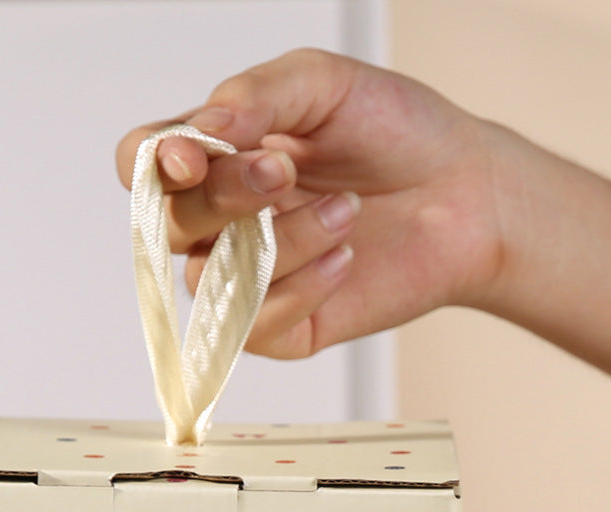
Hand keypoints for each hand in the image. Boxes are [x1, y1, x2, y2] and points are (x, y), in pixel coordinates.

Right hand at [116, 49, 508, 357]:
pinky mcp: (291, 326)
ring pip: (213, 279)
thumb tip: (197, 132)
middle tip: (285, 170)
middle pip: (168, 225)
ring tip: (346, 212)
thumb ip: (254, 96)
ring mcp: (255, 276)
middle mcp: (226, 220)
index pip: (142, 166)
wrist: (468, 192)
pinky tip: (347, 258)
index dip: (150, 166)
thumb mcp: (324, 85)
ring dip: (279, 243)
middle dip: (225, 195)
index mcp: (219, 155)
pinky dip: (302, 288)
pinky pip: (257, 326)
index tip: (194, 153)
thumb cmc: (398, 132)